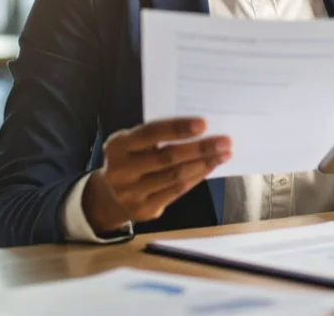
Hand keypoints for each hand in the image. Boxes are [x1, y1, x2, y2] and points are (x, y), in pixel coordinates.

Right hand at [82, 118, 230, 233]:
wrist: (108, 197)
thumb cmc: (130, 159)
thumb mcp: (133, 143)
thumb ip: (157, 136)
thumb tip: (199, 129)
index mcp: (118, 146)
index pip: (151, 133)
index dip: (178, 128)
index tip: (204, 123)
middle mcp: (122, 170)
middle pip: (167, 157)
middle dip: (200, 148)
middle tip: (225, 141)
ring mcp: (132, 193)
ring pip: (175, 176)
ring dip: (204, 164)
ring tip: (224, 154)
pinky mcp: (145, 209)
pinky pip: (177, 191)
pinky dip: (197, 177)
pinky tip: (210, 167)